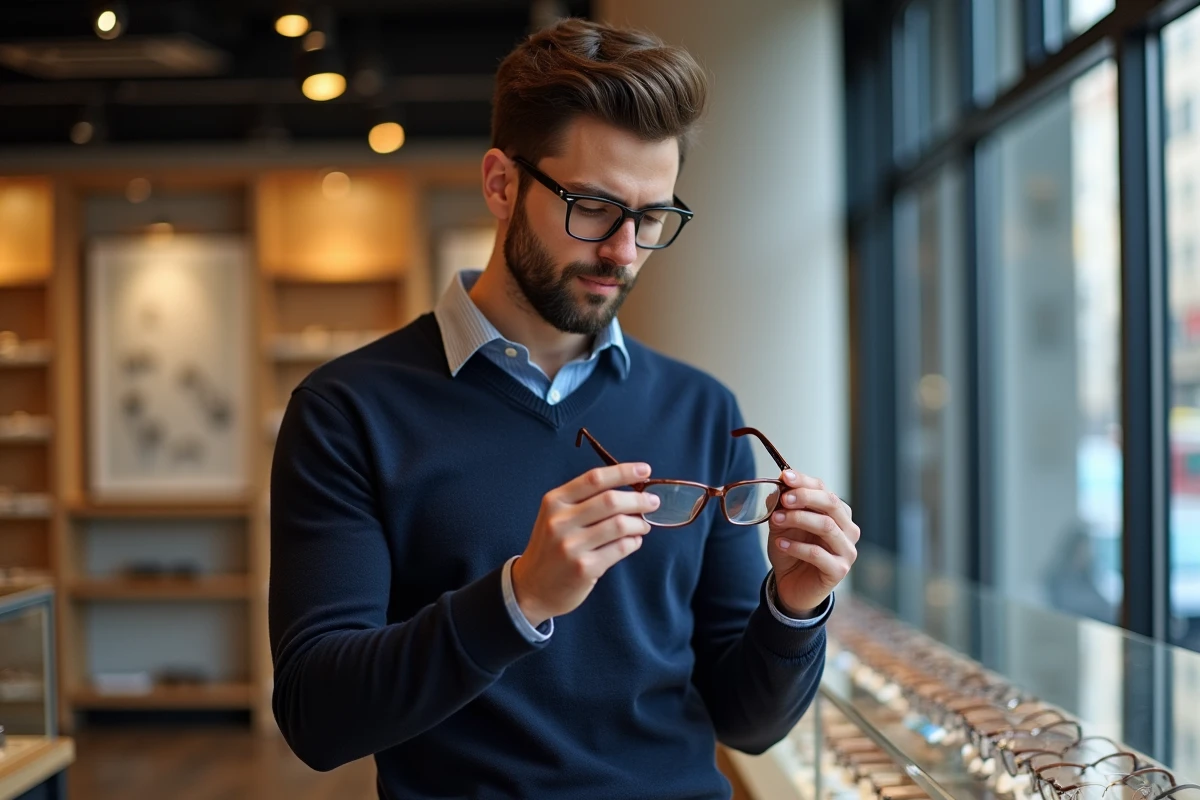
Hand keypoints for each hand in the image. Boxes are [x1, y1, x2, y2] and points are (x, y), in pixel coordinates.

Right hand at [511, 462, 660, 626]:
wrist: (532, 587)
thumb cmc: (551, 547)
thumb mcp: (556, 516)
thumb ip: (585, 501)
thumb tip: (630, 489)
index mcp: (555, 502)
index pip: (594, 479)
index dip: (623, 472)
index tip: (645, 470)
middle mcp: (560, 521)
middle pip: (611, 500)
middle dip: (639, 499)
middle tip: (653, 502)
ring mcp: (571, 546)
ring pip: (620, 525)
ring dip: (639, 523)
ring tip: (643, 525)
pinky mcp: (584, 568)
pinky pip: (620, 548)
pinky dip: (633, 542)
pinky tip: (634, 541)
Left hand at [766, 470, 858, 616]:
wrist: (792, 585)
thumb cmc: (792, 550)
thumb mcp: (783, 524)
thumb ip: (783, 505)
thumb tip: (780, 484)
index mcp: (837, 513)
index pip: (824, 489)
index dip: (804, 481)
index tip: (784, 476)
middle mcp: (848, 529)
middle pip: (831, 504)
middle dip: (805, 497)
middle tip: (784, 498)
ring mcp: (847, 550)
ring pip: (826, 526)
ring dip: (798, 519)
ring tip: (776, 519)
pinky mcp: (839, 570)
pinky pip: (818, 554)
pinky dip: (797, 546)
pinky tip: (781, 543)